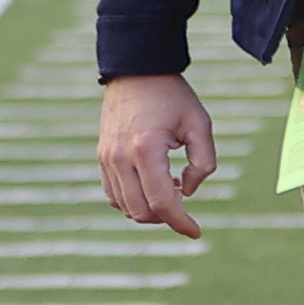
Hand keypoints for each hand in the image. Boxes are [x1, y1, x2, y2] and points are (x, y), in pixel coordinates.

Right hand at [96, 74, 216, 238]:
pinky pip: (113, 195)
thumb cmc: (173, 97)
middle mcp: (120, 158)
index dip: (181, 222)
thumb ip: (203, 162)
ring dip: (149, 210)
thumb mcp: (201, 124)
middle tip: (186, 207)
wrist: (136, 71)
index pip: (163, 202)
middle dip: (166, 218)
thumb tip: (188, 191)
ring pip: (124, 207)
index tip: (196, 233)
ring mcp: (106, 159)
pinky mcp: (101, 157)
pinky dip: (132, 201)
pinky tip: (153, 187)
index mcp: (146, 149)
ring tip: (173, 189)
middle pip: (141, 211)